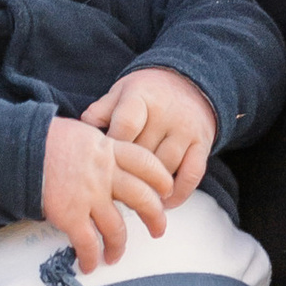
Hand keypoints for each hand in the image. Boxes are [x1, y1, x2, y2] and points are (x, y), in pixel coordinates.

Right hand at [40, 112, 174, 267]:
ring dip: (119, 246)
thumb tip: (111, 160)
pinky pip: (87, 243)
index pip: (147, 163)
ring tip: (115, 256)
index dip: (161, 179)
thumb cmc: (46, 140)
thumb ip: (102, 149)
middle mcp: (105, 173)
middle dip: (155, 218)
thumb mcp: (83, 134)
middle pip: (142, 198)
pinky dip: (91, 258)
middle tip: (158, 229)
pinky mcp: (70, 215)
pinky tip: (90, 265)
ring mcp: (88, 196)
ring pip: (117, 228)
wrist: (18, 148)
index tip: (166, 191)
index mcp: (109, 150)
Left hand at [81, 66, 217, 211]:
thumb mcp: (121, 92)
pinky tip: (164, 202)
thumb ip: (101, 110)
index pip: (126, 126)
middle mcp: (167, 113)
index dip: (112, 149)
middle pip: (144, 153)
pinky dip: (179, 193)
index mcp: (142, 98)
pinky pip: (192, 175)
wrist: (188, 82)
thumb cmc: (145, 94)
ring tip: (133, 200)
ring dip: (150, 188)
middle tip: (112, 191)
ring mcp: (186, 130)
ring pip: (166, 168)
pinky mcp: (203, 144)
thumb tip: (83, 130)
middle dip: (126, 173)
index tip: (102, 166)